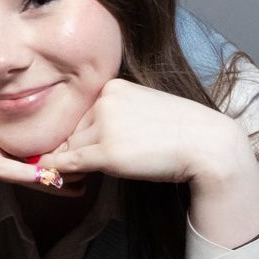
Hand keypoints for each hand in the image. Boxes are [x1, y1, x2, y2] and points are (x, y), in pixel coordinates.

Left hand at [37, 79, 251, 185]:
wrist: (209, 145)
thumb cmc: (178, 131)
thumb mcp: (141, 110)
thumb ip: (111, 115)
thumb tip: (75, 136)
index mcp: (112, 86)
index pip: (82, 112)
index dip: (85, 133)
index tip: (99, 144)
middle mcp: (105, 101)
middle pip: (74, 130)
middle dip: (84, 147)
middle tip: (117, 157)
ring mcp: (105, 126)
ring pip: (73, 148)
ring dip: (85, 160)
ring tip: (122, 163)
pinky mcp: (107, 152)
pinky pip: (71, 162)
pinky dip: (57, 168)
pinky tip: (48, 172)